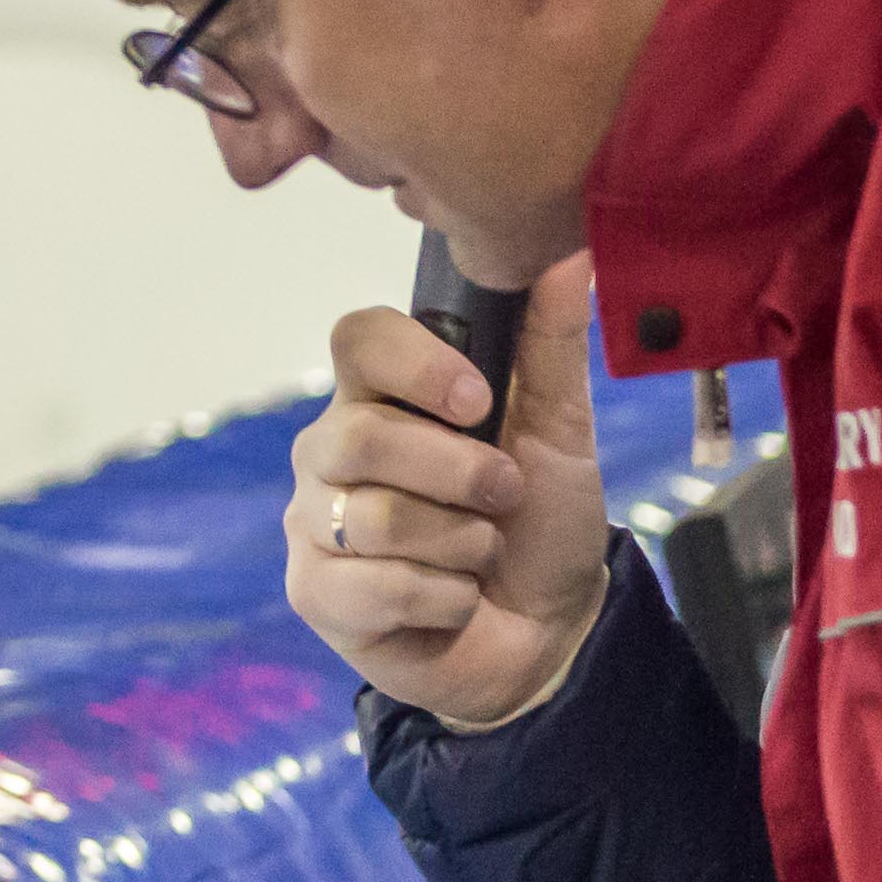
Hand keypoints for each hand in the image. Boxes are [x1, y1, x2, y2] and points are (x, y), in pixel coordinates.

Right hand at [284, 253, 610, 727]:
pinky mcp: (314, 594)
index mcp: (383, 396)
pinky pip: (373, 586)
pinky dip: (444, 596)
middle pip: (358, 435)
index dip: (415, 364)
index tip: (479, 402)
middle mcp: (332, 451)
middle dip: (457, 472)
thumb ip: (552, 341)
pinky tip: (458, 597)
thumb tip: (567, 251)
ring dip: (460, 540)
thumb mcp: (561, 429)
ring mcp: (315, 523)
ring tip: (484, 549)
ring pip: (372, 517)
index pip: (356, 339)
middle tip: (506, 494)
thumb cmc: (543, 522)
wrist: (550, 631)